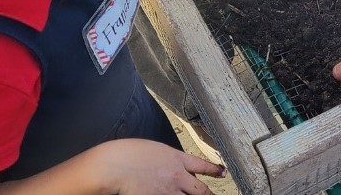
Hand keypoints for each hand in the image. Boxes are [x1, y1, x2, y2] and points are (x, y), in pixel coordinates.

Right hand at [95, 138, 224, 194]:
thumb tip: (175, 164)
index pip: (203, 165)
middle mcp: (177, 176)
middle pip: (201, 190)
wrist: (117, 165)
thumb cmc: (131, 153)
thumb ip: (169, 158)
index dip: (215, 170)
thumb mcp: (156, 150)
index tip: (223, 173)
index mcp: (177, 159)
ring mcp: (169, 191)